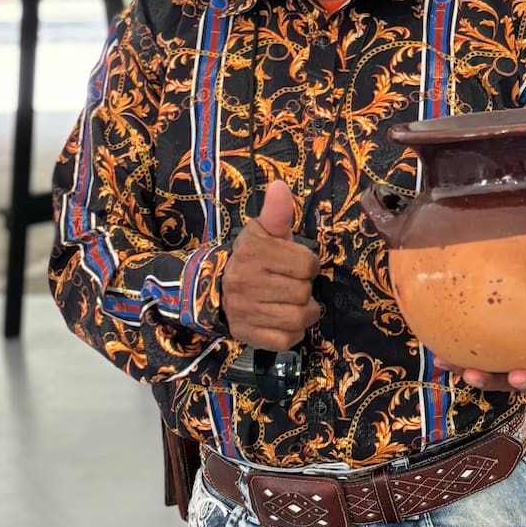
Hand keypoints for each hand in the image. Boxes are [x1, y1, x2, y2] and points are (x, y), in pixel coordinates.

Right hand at [221, 179, 320, 349]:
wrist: (216, 288)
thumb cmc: (252, 257)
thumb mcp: (263, 231)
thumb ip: (276, 212)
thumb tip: (280, 186)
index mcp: (252, 252)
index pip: (307, 265)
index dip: (309, 265)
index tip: (297, 264)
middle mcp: (244, 282)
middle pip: (304, 293)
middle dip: (305, 289)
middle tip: (293, 285)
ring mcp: (245, 311)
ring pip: (298, 319)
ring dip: (305, 313)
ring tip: (296, 304)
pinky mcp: (247, 335)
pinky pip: (287, 340)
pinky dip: (293, 333)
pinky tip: (285, 320)